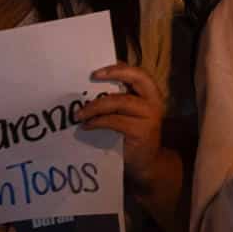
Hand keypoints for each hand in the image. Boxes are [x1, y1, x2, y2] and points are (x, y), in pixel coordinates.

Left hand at [79, 63, 169, 183]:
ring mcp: (150, 117)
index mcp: (150, 94)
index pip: (138, 73)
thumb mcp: (127, 113)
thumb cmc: (131, 135)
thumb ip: (119, 97)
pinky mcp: (141, 131)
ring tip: (79, 114)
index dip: (119, 68)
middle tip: (92, 77)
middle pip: (137, 79)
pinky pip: (114, 121)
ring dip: (96, 105)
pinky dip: (97, 122)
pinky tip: (86, 126)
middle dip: (113, 74)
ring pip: (120, 101)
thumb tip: (94, 80)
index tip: (96, 71)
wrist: (145, 163)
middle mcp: (154, 102)